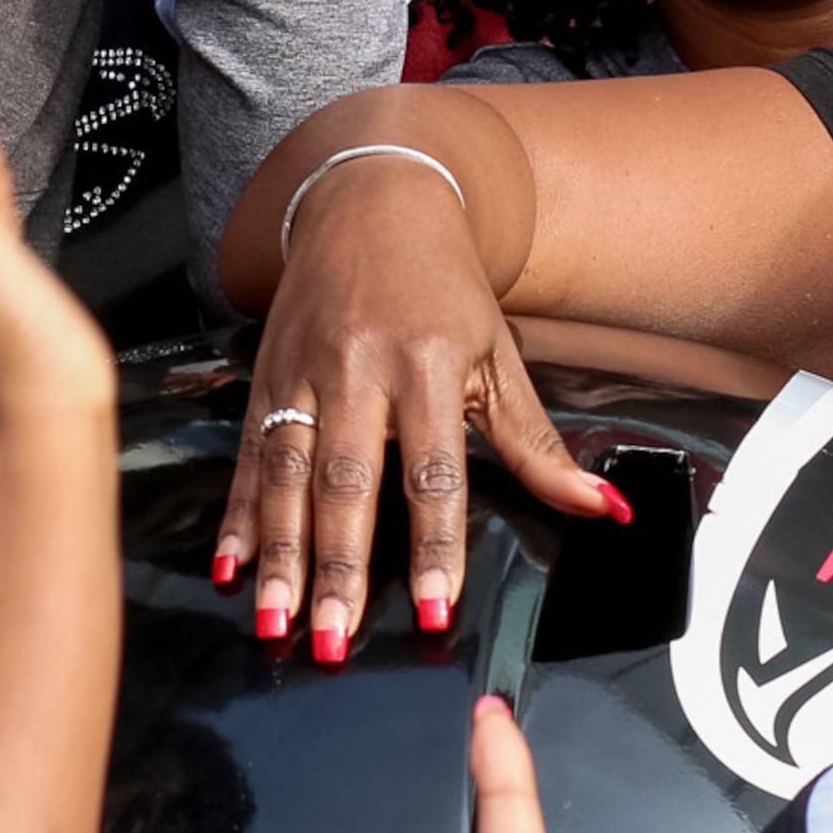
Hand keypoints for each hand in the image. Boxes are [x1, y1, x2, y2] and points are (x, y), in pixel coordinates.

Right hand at [216, 156, 613, 656]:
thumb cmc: (443, 285)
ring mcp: (304, 372)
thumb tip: (604, 510)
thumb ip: (538, 445)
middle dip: (338, 565)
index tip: (434, 606)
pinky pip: (246, 454)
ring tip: (275, 618)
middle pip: (348, 482)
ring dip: (279, 554)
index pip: (434, 471)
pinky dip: (235, 513)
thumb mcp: (499, 355)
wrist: (370, 196)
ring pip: (286, 474)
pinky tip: (228, 565)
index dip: (435, 542)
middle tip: (330, 637)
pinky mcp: (263, 375)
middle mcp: (360, 370)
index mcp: (429, 366)